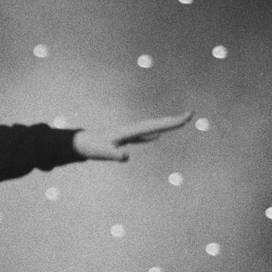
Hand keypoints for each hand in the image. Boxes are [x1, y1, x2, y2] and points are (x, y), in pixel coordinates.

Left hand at [72, 112, 192, 161]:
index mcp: (131, 130)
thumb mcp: (103, 153)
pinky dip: (153, 134)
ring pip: (152, 128)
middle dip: (174, 120)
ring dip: (165, 125)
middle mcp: (132, 129)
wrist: (80, 143)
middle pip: (157, 123)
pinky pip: (143, 135)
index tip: (186, 117)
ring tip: (179, 122)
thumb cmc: (91, 147)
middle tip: (191, 114)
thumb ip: (114, 155)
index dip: (171, 122)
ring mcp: (129, 133)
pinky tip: (158, 136)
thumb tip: (126, 157)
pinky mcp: (125, 139)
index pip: (155, 126)